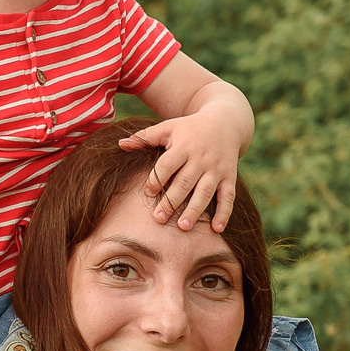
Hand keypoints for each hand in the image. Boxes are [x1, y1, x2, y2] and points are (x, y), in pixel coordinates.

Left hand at [117, 111, 241, 230]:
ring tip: (184, 227)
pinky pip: (228, 196)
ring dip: (195, 210)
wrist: (226, 121)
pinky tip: (217, 229)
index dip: (157, 178)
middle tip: (159, 219)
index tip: (148, 193)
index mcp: (183, 146)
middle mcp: (201, 158)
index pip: (168, 164)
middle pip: (185, 181)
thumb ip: (145, 137)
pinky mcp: (229, 177)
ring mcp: (216, 169)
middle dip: (172, 200)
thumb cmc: (189, 128)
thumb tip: (120, 144)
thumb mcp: (168, 127)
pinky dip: (224, 213)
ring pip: (205, 191)